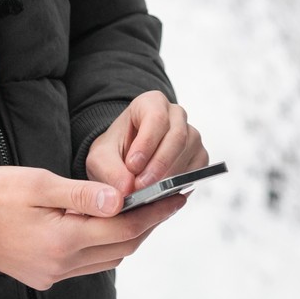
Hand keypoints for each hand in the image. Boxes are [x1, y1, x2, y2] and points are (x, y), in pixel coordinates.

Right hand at [0, 165, 184, 289]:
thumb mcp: (39, 183)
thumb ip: (82, 193)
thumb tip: (121, 199)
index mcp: (62, 240)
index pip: (124, 229)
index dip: (155, 211)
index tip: (178, 196)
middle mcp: (61, 265)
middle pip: (122, 247)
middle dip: (149, 223)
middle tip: (171, 200)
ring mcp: (53, 275)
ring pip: (108, 259)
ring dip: (129, 236)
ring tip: (147, 209)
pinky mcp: (45, 276)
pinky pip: (88, 264)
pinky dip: (106, 245)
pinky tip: (111, 225)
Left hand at [85, 91, 207, 195]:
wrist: (124, 160)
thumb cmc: (115, 151)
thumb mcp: (101, 157)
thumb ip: (109, 170)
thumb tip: (127, 188)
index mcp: (151, 103)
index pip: (156, 118)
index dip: (146, 143)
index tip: (132, 166)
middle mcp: (175, 116)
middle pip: (177, 136)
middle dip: (158, 165)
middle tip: (140, 187)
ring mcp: (191, 135)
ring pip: (188, 154)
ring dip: (168, 177)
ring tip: (147, 194)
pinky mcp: (199, 156)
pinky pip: (195, 170)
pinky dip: (179, 185)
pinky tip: (161, 195)